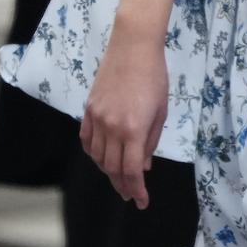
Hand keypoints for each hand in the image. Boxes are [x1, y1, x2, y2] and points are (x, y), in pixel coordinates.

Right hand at [80, 24, 168, 208]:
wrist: (133, 47)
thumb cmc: (155, 74)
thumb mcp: (161, 109)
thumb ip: (151, 139)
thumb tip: (143, 165)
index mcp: (134, 128)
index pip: (131, 170)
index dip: (136, 189)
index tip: (141, 200)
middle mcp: (112, 128)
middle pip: (112, 168)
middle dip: (122, 185)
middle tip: (131, 194)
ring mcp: (97, 119)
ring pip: (97, 157)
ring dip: (108, 171)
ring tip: (118, 177)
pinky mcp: (88, 110)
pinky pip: (86, 141)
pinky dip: (92, 154)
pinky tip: (101, 157)